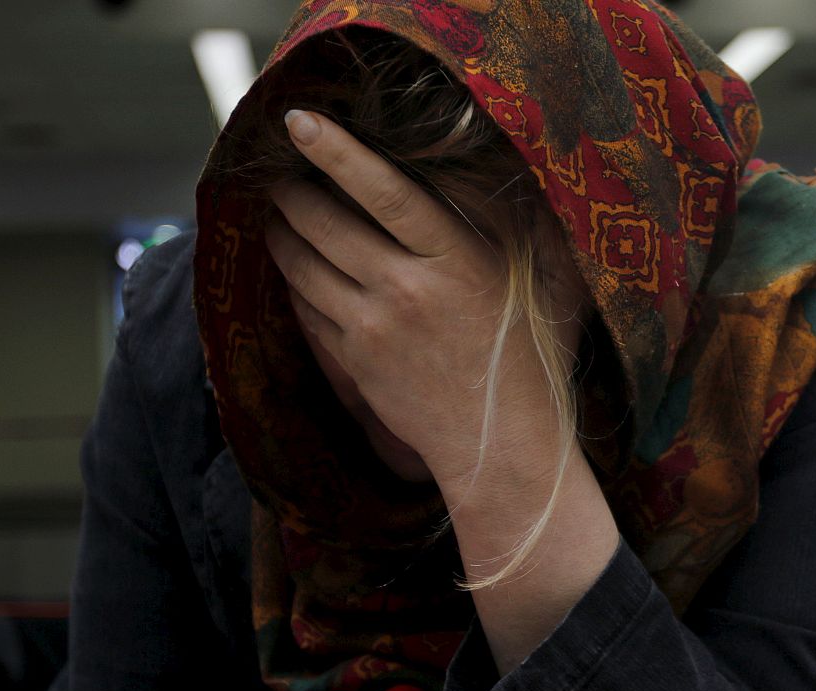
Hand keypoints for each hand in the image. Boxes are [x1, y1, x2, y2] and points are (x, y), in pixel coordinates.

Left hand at [263, 109, 577, 495]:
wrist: (500, 443)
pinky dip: (294, 282)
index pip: (386, 193)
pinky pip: (307, 309)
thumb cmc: (527, 357)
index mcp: (457, 261)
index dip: (338, 152)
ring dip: (281, 232)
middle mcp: (408, 291)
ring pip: (303, 265)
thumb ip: (516, 225)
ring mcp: (374, 329)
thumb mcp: (537, 283)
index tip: (299, 122)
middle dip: (292, 190)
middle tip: (280, 171)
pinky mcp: (354, 361)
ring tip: (278, 214)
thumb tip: (499, 169)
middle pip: (326, 224)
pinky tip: (297, 268)